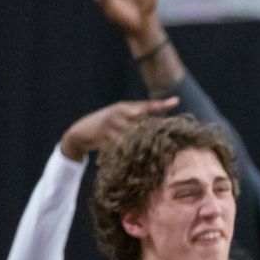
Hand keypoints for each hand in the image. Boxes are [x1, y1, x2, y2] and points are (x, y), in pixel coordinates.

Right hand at [62, 98, 179, 160]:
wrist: (82, 130)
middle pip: (143, 123)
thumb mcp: (120, 115)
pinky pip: (122, 147)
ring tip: (159, 152)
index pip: (146, 105)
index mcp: (124, 107)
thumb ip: (137, 116)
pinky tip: (139, 157)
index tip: (176, 101)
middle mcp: (119, 114)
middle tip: (172, 139)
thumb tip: (161, 121)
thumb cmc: (108, 123)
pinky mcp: (105, 139)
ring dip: (144, 144)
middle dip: (156, 131)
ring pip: (133, 136)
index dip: (161, 104)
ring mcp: (111, 126)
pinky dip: (131, 152)